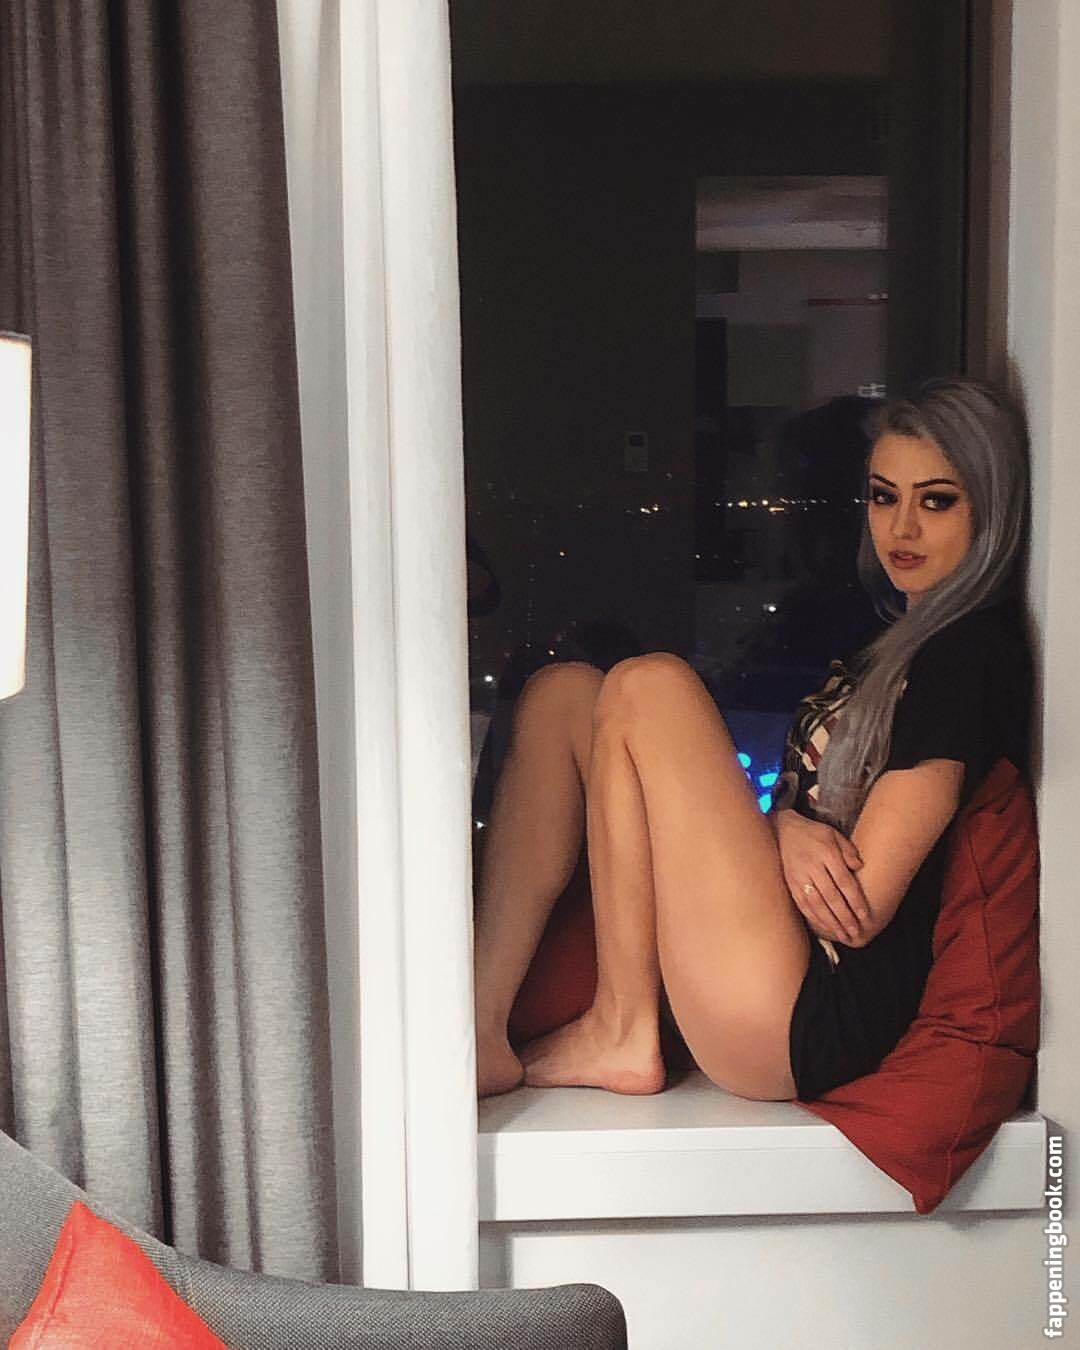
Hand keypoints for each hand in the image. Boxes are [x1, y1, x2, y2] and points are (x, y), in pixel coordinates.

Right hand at [772, 809, 871, 944]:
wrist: (782, 830)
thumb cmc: (812, 833)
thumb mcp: (833, 834)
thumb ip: (848, 850)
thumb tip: (859, 867)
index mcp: (826, 854)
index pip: (844, 882)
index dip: (855, 900)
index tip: (864, 915)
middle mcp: (812, 867)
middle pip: (831, 897)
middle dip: (845, 917)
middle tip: (855, 932)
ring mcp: (799, 877)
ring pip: (817, 904)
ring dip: (831, 922)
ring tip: (843, 935)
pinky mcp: (790, 885)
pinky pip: (803, 905)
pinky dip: (814, 918)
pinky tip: (824, 927)